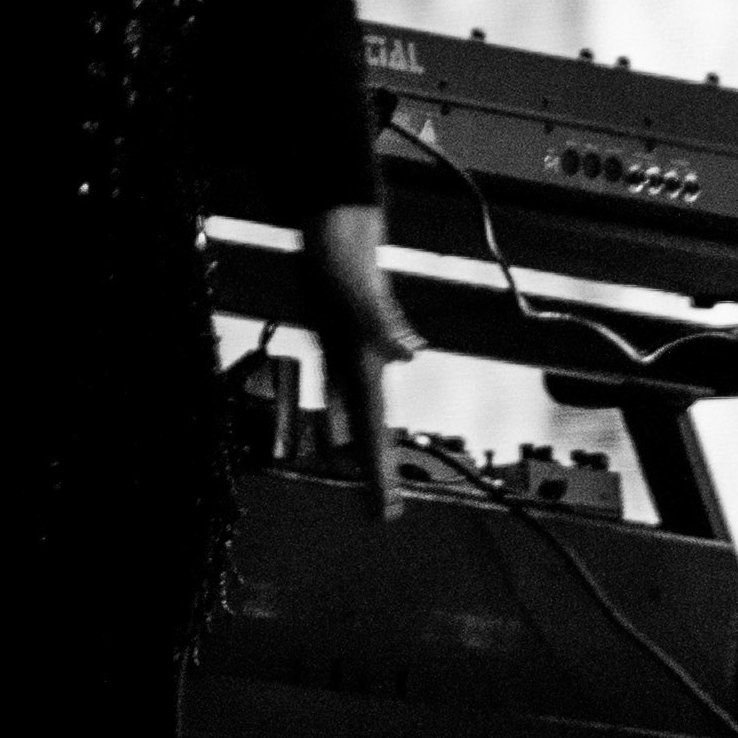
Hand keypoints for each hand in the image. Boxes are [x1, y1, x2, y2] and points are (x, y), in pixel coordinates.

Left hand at [305, 204, 424, 519]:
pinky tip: (329, 435)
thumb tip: (409, 356)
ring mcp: (348, 351)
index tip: (387, 511)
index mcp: (367, 362)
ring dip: (358, 448)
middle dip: (377, 472)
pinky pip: (334, 388)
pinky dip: (334, 416)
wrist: (338, 221)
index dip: (379, 469)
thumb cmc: (343, 255)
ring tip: (365, 486)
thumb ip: (383, 322)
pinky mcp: (333, 338)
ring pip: (353, 413)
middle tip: (385, 516)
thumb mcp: (356, 290)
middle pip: (369, 427)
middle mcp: (361, 362)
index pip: (373, 425)